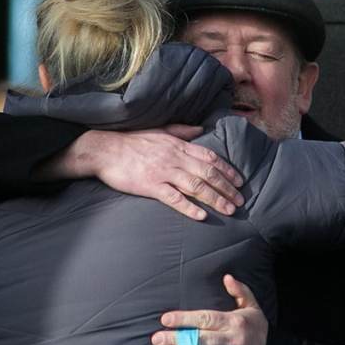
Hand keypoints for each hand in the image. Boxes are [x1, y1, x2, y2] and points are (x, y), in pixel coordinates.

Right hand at [42, 125, 243, 220]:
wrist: (104, 150)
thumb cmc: (132, 141)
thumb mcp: (160, 130)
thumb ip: (182, 131)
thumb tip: (201, 129)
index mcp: (178, 145)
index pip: (210, 156)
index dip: (227, 169)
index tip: (240, 181)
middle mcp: (174, 157)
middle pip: (208, 173)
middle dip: (227, 187)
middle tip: (241, 201)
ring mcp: (162, 172)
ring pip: (195, 186)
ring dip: (215, 198)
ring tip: (229, 210)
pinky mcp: (149, 186)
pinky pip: (173, 198)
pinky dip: (189, 207)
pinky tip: (202, 215)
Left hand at [151, 274, 267, 344]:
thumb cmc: (256, 329)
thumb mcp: (252, 307)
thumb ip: (240, 291)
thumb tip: (227, 277)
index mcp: (236, 321)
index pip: (205, 318)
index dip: (184, 319)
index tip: (166, 319)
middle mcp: (234, 340)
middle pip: (199, 338)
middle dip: (175, 338)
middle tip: (156, 338)